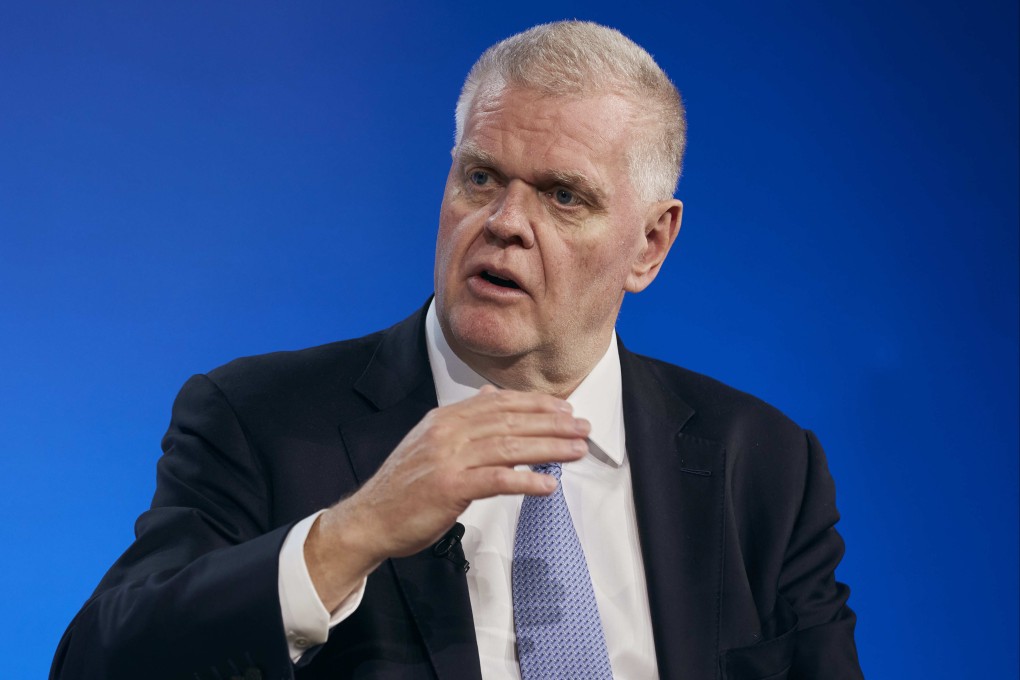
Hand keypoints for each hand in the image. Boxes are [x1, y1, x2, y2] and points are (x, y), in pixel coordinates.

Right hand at [305, 385, 589, 608]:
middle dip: (552, 423)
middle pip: (510, 421)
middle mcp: (448, 432)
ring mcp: (448, 458)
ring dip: (549, 448)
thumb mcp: (430, 441)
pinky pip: (497, 480)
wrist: (369, 518)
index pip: (499, 403)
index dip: (536, 404)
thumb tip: (489, 394)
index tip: (564, 408)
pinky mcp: (450, 487)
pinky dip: (526, 481)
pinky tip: (548, 485)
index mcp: (445, 418)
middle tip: (583, 427)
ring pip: (509, 447)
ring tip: (576, 451)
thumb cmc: (403, 487)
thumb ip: (462, 419)